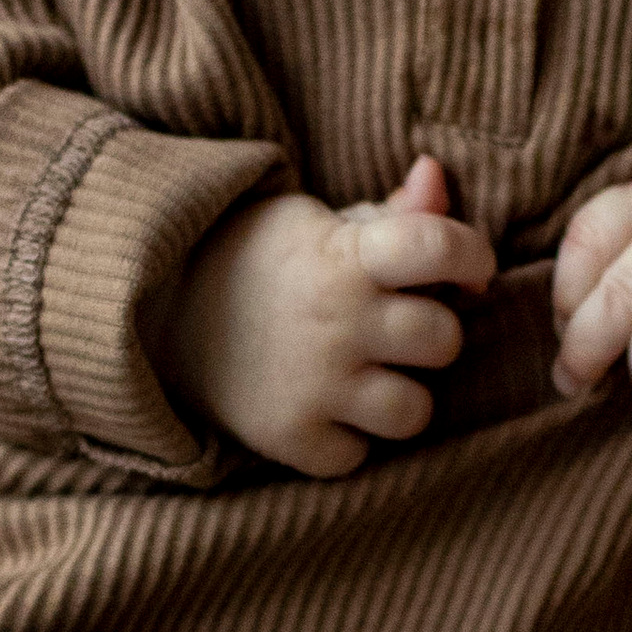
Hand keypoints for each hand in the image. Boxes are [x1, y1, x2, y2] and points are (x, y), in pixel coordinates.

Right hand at [150, 153, 494, 476]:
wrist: (159, 311)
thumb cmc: (260, 261)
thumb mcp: (316, 222)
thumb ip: (390, 211)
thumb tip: (436, 176)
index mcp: (344, 256)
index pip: (441, 245)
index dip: (473, 254)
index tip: (468, 268)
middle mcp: (335, 322)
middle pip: (443, 340)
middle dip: (432, 332)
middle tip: (398, 327)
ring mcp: (313, 386)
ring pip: (414, 412)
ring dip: (401, 395)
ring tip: (370, 375)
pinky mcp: (290, 437)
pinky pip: (359, 456)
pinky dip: (349, 439)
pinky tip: (327, 407)